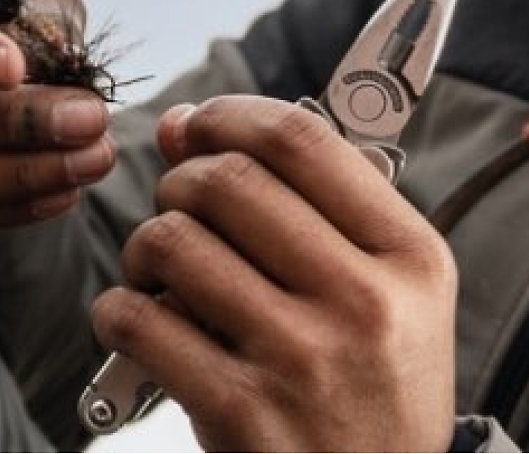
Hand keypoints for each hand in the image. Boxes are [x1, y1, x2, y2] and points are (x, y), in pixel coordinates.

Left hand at [91, 96, 456, 451]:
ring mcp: (302, 360)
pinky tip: (139, 318)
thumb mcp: (387, 288)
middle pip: (229, 181)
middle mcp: (364, 301)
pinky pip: (142, 323)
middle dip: (180, 179)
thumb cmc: (375, 384)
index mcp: (409, 255)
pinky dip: (119, 310)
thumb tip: (185, 123)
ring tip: (159, 266)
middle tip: (179, 203)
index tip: (202, 122)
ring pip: (175, 242)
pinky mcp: (243, 414)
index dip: (232, 114)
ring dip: (145, 242)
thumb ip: (304, 200)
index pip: (302, 141)